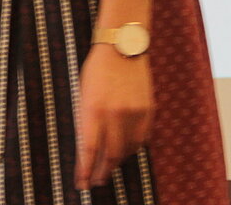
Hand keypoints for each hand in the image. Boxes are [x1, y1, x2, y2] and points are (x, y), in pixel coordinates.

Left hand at [74, 44, 153, 190]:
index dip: (86, 171)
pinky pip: (141, 138)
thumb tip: (90, 150)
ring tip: (109, 166)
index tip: (82, 184)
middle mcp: (114, 114)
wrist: (122, 46)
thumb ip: (87, 121)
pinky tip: (126, 150)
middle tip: (96, 181)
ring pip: (128, 149)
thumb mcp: (84, 95)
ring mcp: (134, 113)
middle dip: (102, 172)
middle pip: (111, 155)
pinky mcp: (148, 111)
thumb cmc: (98, 70)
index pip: (89, 150)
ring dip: (118, 161)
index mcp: (93, 109)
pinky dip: (133, 147)